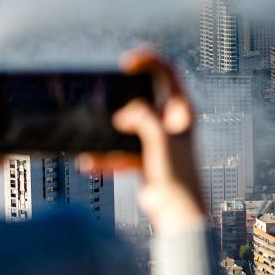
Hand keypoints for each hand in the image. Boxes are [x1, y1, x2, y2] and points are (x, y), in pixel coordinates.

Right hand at [81, 48, 207, 232]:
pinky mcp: (145, 157)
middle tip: (106, 93)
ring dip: (111, 129)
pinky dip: (107, 156)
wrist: (176, 212)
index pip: (168, 73)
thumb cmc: (178, 176)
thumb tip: (125, 114)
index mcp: (183, 110)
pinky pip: (121, 150)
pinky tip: (91, 162)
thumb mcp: (159, 139)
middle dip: (124, 95)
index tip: (126, 63)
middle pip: (145, 96)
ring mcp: (157, 139)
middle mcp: (171, 121)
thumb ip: (143, 118)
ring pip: (129, 123)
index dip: (148, 61)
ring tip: (94, 130)